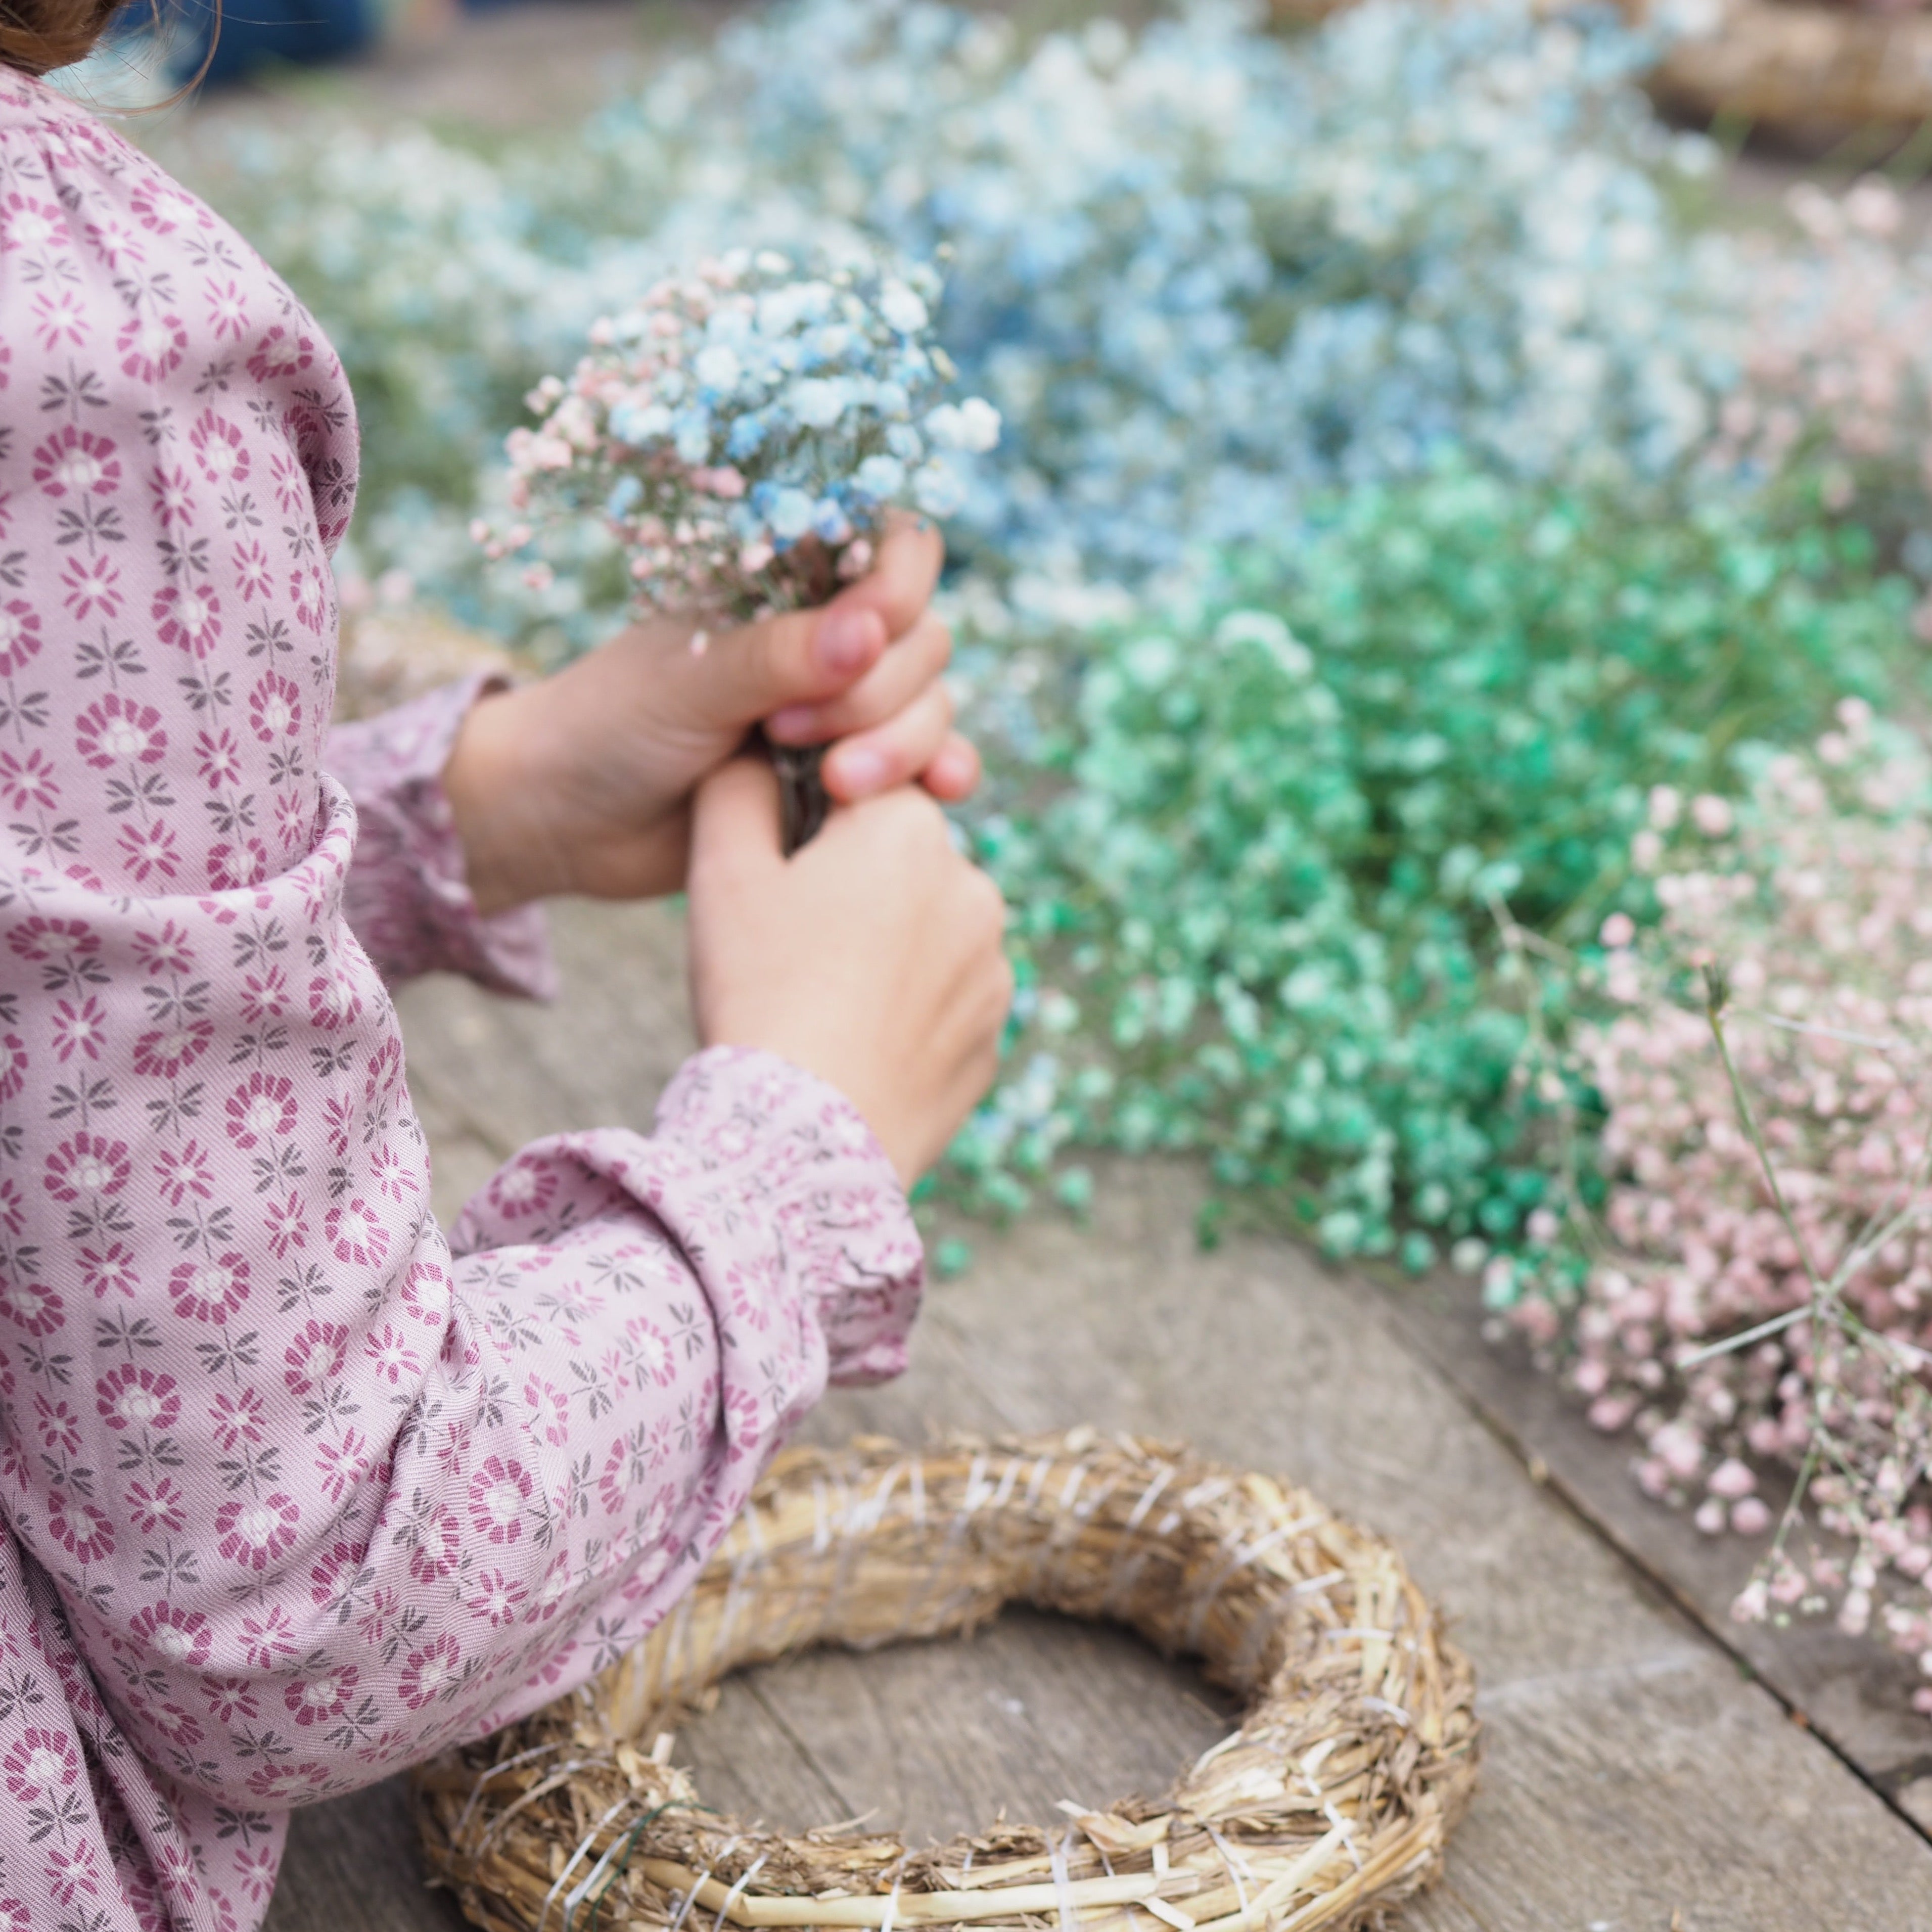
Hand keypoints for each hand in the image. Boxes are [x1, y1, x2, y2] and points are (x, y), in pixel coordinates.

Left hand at [443, 516, 981, 913]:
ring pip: (931, 705)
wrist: (570, 821)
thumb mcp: (689, 683)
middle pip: (921, 638)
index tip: (868, 631)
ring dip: (902, 742)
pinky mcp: (852, 775)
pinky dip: (941, 773)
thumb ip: (779, 657)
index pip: (890, 547)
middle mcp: (827, 639)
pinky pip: (930, 764)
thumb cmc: (611, 724)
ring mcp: (844, 710)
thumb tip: (869, 633)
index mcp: (787, 583)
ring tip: (831, 783)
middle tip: (791, 731)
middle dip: (880, 691)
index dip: (898, 584)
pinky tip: (937, 790)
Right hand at [687, 759, 1012, 1186]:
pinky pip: (943, 1002)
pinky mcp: (995, 1033)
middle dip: (851, 891)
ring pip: (924, 933)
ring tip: (821, 1003)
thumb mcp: (721, 869)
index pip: (861, 789)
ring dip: (883, 951)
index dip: (811, 828)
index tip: (779, 878)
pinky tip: (855, 1042)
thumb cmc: (757, 991)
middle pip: (897, 862)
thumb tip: (759, 753)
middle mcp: (972, 882)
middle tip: (790, 950)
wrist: (804, 1136)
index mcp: (908, 826)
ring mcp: (993, 964)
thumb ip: (738, 784)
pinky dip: (905, 1014)